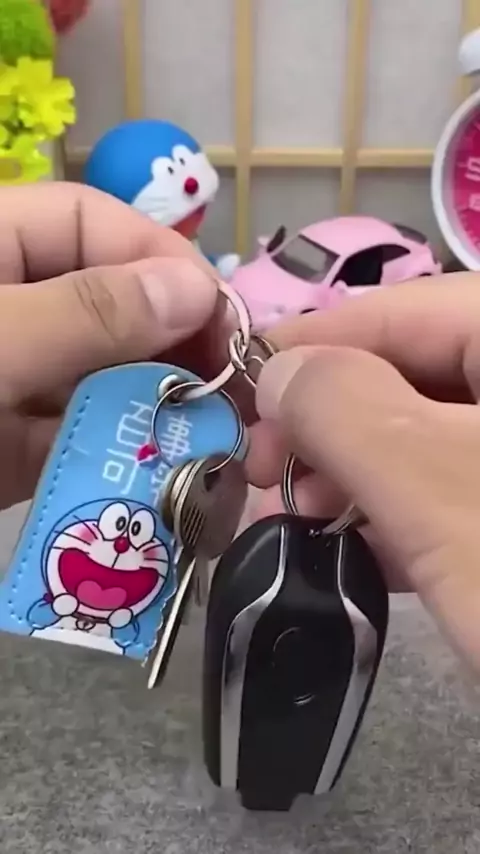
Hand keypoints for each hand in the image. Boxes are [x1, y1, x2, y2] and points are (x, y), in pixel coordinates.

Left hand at [0, 182, 221, 509]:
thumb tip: (195, 289)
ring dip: (161, 406)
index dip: (161, 258)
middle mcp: (16, 309)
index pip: (91, 222)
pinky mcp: (19, 447)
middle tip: (235, 387)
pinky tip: (173, 473)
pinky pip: (83, 440)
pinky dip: (126, 458)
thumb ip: (85, 312)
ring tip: (220, 435)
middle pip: (111, 304)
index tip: (222, 315)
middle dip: (175, 342)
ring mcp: (17, 380)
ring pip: (105, 378)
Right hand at [248, 274, 479, 670]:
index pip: (408, 309)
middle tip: (265, 476)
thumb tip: (280, 368)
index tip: (240, 392)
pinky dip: (401, 515)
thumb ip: (348, 412)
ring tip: (296, 520)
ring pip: (432, 437)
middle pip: (417, 372)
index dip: (313, 343)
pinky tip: (355, 548)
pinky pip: (459, 491)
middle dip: (330, 422)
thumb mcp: (443, 495)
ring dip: (355, 475)